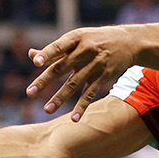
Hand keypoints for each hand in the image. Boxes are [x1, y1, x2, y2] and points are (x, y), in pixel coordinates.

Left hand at [26, 25, 141, 120]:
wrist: (129, 42)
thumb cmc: (95, 39)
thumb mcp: (77, 39)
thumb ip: (55, 50)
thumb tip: (31, 55)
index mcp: (75, 38)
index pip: (58, 47)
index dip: (47, 54)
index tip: (36, 62)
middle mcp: (85, 50)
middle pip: (61, 67)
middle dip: (44, 80)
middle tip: (29, 93)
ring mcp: (95, 64)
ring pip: (74, 83)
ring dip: (60, 97)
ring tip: (46, 110)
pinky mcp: (104, 77)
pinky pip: (90, 93)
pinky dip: (82, 106)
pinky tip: (74, 119)